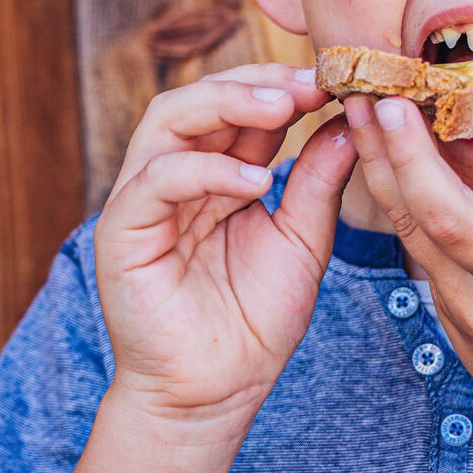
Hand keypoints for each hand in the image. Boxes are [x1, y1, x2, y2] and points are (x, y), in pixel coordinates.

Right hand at [94, 64, 356, 437]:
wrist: (218, 394)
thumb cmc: (257, 319)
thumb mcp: (303, 239)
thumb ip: (319, 181)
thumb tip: (350, 121)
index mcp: (218, 173)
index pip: (241, 107)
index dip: (283, 86)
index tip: (333, 79)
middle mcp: (176, 175)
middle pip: (201, 97)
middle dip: (256, 82)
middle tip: (309, 81)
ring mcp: (144, 199)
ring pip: (168, 119)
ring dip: (228, 102)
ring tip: (283, 107)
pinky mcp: (122, 232)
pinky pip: (156, 180)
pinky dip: (206, 169)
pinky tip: (256, 180)